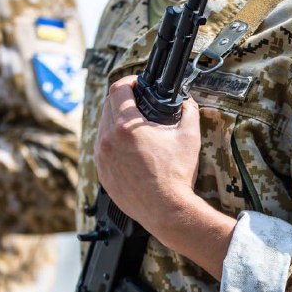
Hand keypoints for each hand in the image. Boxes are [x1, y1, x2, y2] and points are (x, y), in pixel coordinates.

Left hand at [94, 76, 200, 235]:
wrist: (166, 210)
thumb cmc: (176, 175)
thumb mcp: (189, 137)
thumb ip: (189, 112)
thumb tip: (188, 102)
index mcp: (126, 127)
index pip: (118, 89)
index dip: (129, 81)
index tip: (137, 83)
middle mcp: (108, 140)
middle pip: (107, 106)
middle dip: (122, 99)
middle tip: (138, 102)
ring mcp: (102, 158)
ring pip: (102, 127)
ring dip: (115, 121)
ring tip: (134, 127)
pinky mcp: (102, 174)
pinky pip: (102, 149)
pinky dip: (112, 143)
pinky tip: (129, 149)